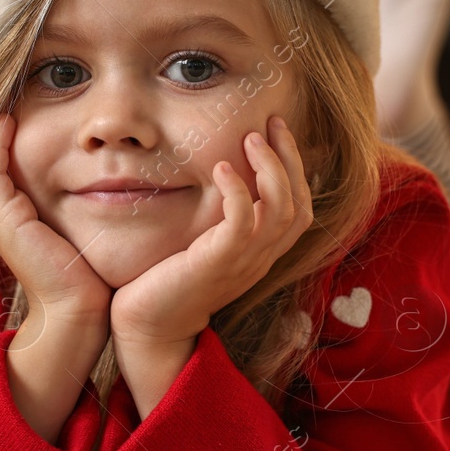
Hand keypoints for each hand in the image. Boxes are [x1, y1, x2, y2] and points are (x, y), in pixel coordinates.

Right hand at [0, 113, 111, 323]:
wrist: (78, 310)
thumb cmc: (88, 273)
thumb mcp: (80, 228)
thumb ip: (83, 204)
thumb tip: (109, 176)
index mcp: (16, 216)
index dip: (1, 135)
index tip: (17, 103)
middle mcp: (2, 214)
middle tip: (3, 91)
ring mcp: (1, 217)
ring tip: (1, 96)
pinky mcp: (7, 219)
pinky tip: (7, 120)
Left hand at [110, 115, 312, 347]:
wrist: (149, 326)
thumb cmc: (169, 281)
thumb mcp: (204, 245)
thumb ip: (221, 220)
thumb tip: (221, 176)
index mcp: (262, 253)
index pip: (300, 208)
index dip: (295, 168)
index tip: (276, 132)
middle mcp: (260, 258)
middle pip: (298, 204)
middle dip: (290, 158)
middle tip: (271, 123)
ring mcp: (242, 262)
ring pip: (280, 209)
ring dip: (270, 168)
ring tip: (250, 139)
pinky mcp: (217, 262)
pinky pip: (241, 222)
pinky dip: (237, 190)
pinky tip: (220, 167)